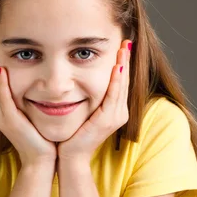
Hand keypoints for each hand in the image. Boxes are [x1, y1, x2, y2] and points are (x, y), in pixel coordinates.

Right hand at [0, 41, 56, 167]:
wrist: (41, 160)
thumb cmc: (40, 138)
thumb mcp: (30, 114)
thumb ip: (26, 99)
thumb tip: (33, 83)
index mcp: (0, 110)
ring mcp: (1, 117)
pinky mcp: (10, 121)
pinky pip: (4, 98)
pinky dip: (1, 84)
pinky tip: (1, 70)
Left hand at [57, 40, 131, 162]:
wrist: (70, 156)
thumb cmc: (72, 135)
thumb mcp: (83, 112)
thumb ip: (87, 97)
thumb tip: (79, 80)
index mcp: (114, 111)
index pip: (120, 82)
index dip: (122, 64)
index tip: (121, 46)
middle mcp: (119, 113)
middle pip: (124, 81)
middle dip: (126, 60)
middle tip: (127, 40)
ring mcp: (115, 117)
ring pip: (121, 86)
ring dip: (123, 65)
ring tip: (124, 48)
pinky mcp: (107, 120)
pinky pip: (113, 96)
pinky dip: (116, 81)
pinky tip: (117, 67)